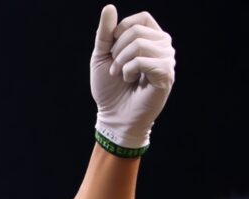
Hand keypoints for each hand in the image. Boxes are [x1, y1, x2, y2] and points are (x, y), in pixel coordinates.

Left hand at [90, 5, 175, 147]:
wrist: (113, 115)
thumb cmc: (109, 88)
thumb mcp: (102, 56)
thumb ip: (106, 33)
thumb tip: (109, 7)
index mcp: (152, 39)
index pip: (142, 18)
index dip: (122, 29)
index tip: (112, 48)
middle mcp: (164, 47)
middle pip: (138, 30)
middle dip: (117, 50)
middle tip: (115, 68)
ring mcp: (168, 61)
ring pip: (141, 44)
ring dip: (121, 61)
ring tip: (122, 75)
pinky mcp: (166, 75)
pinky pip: (145, 60)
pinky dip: (129, 70)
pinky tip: (130, 81)